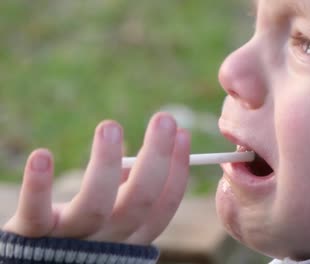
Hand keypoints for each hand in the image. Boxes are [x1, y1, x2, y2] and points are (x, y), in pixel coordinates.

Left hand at [2, 112, 189, 244]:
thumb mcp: (111, 211)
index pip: (163, 204)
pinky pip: (37, 215)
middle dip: (156, 158)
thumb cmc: (81, 229)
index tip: (183, 134)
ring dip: (105, 164)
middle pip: (139, 202)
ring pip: (95, 207)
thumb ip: (127, 184)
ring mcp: (73, 240)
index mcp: (132, 234)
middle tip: (165, 119)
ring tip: (110, 125)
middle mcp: (109, 240)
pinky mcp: (35, 236)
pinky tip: (42, 155)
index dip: (177, 169)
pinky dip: (38, 187)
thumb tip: (147, 144)